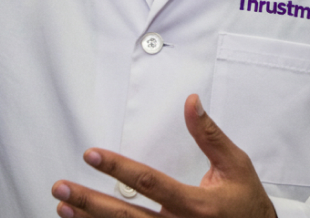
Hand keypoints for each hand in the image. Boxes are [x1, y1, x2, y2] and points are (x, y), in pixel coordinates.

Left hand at [51, 95, 275, 217]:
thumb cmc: (248, 206)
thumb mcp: (236, 166)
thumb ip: (210, 136)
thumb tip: (191, 103)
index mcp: (196, 206)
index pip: (149, 183)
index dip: (118, 167)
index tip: (92, 155)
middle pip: (126, 216)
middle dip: (89, 201)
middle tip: (61, 188)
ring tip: (63, 207)